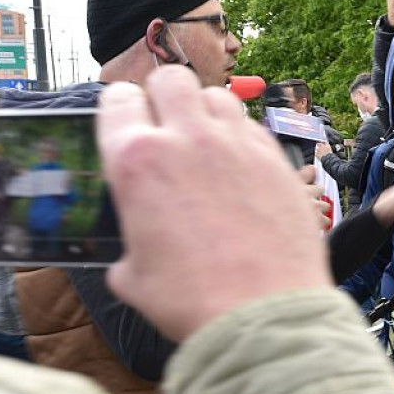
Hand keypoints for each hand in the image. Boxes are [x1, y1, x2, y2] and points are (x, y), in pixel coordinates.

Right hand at [98, 66, 331, 341]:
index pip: (116, 99)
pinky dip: (241, 138)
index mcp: (136, 160)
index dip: (121, 111)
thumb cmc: (193, 301)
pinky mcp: (277, 159)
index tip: (128, 125)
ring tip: (206, 145)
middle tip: (167, 125)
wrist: (263, 314)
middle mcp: (187, 139)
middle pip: (170, 79)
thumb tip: (133, 249)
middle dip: (164, 96)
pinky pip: (252, 127)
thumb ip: (127, 243)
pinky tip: (240, 168)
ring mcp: (237, 145)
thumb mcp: (133, 276)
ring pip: (217, 96)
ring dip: (206, 112)